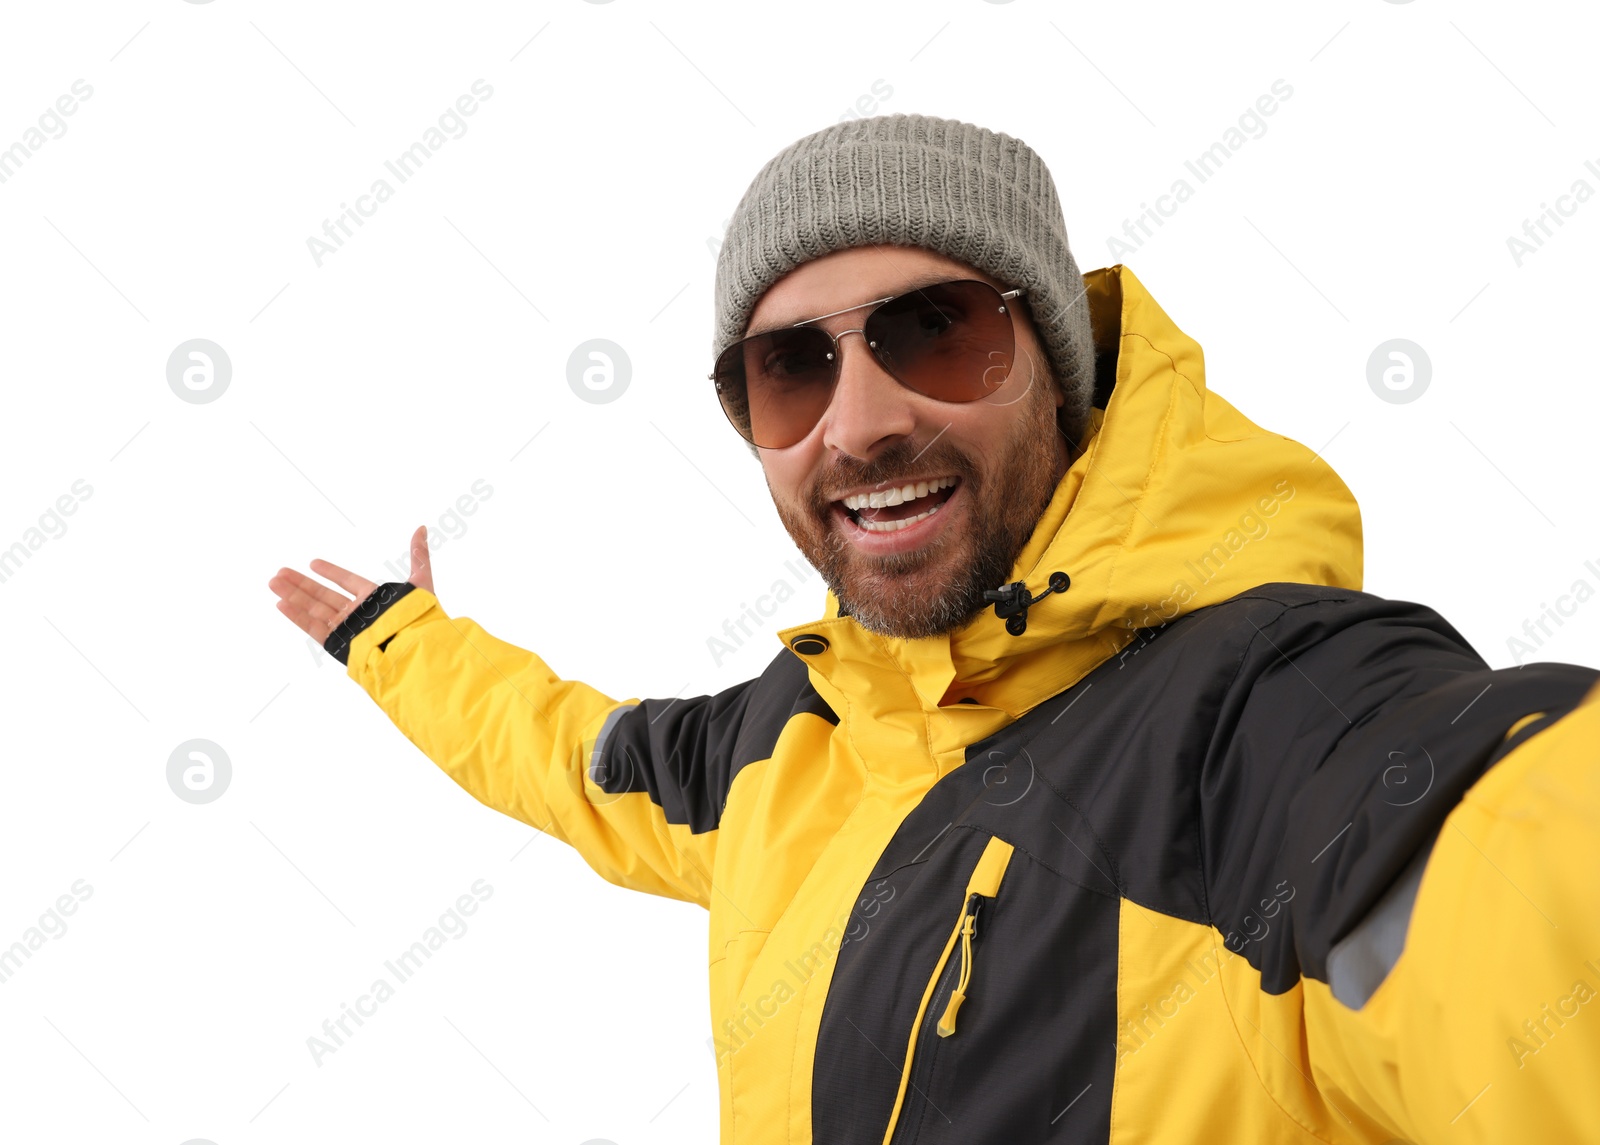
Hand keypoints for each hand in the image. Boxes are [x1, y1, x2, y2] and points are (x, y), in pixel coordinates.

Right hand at [269, 525, 433, 644]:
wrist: (413, 649)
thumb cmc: (419, 619)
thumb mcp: (420, 582)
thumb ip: (418, 555)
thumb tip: (423, 528)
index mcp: (375, 599)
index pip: (348, 581)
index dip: (331, 572)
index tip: (313, 563)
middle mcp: (359, 614)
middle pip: (324, 595)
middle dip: (301, 584)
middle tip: (280, 572)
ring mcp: (348, 628)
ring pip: (314, 608)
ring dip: (293, 595)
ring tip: (274, 582)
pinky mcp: (339, 643)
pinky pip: (314, 627)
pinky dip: (297, 616)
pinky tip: (281, 603)